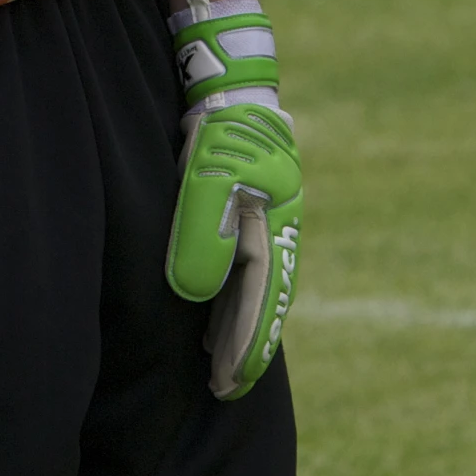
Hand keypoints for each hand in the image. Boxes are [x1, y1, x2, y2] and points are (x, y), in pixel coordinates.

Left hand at [164, 0, 301, 400]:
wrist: (232, 86)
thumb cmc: (217, 133)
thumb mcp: (205, 182)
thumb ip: (201, 237)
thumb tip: (195, 296)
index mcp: (273, 229)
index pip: (258, 301)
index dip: (242, 346)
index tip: (225, 383)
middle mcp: (280, 230)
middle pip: (266, 301)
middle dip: (247, 347)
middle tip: (226, 388)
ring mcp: (270, 220)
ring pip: (260, 287)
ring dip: (242, 325)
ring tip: (221, 363)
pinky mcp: (254, 209)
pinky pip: (251, 267)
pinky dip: (237, 297)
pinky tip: (217, 308)